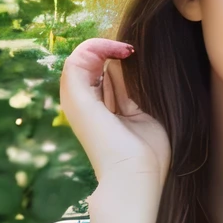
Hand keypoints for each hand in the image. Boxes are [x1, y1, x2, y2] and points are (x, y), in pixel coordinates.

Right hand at [59, 37, 171, 198]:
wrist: (135, 176)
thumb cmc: (147, 155)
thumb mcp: (144, 114)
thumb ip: (133, 90)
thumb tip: (129, 61)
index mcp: (100, 113)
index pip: (104, 75)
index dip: (119, 61)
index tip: (138, 56)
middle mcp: (85, 106)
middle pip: (93, 65)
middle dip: (112, 51)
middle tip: (133, 51)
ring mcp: (77, 101)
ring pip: (82, 59)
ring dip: (105, 46)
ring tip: (127, 49)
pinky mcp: (75, 97)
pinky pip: (77, 59)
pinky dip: (96, 47)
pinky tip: (118, 50)